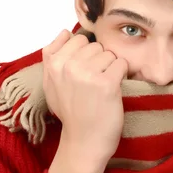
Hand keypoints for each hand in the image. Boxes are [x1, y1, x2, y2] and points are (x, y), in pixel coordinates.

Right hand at [43, 29, 127, 172]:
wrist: (84, 141)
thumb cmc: (71, 111)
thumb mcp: (51, 83)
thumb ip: (53, 56)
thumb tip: (65, 31)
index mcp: (53, 64)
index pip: (77, 39)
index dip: (85, 55)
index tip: (83, 73)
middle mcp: (67, 66)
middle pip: (95, 46)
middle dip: (98, 61)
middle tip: (93, 84)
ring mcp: (87, 74)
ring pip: (109, 54)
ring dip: (111, 69)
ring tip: (102, 88)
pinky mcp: (106, 83)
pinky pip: (121, 64)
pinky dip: (121, 75)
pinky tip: (113, 90)